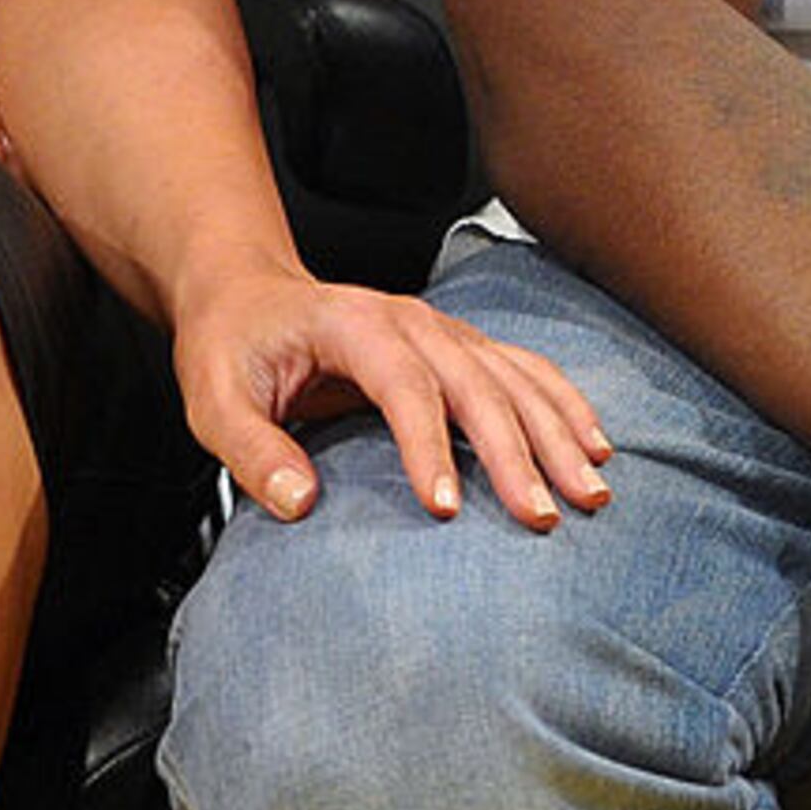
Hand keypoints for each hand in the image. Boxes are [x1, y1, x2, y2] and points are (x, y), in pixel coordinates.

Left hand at [172, 263, 611, 530]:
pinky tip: (596, 443)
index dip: (427, 446)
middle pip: (476, 382)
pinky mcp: (459, 345)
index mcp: (354, 325)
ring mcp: (442, 329)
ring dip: (557, 430)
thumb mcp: (214, 401)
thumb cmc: (232, 347)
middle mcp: (410, 319)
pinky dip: (564, 403)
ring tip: (591, 489)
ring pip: (513, 375)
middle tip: (542, 516)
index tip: (444, 511)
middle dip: (516, 450)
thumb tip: (299, 503)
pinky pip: (523, 368)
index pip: (404, 385)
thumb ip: (252, 452)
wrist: (247, 292)